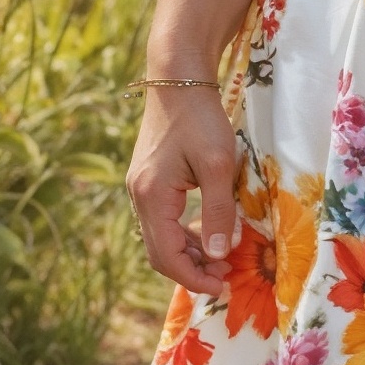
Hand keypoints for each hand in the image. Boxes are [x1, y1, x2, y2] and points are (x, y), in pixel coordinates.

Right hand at [125, 87, 240, 298]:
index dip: (194, 277)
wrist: (178, 77)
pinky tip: (209, 231)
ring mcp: (142, 188)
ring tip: (222, 258)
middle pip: (160, 252)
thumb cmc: (200, 117)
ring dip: (190, 252)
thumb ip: (218, 211)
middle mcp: (139, 196)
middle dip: (192, 270)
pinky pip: (164, 220)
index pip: (167, 256)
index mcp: (152, 196)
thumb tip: (220, 254)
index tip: (222, 286)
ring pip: (162, 237)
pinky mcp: (150, 180)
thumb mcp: (217, 165)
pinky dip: (185, 233)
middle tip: (225, 277)